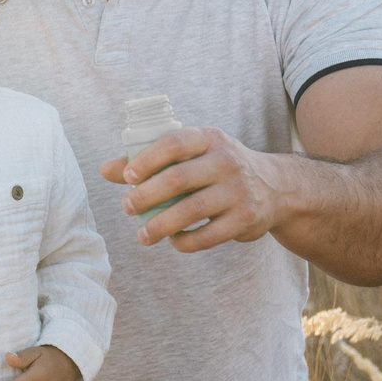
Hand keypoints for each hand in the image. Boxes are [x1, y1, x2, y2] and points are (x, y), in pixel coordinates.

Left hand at [101, 126, 285, 251]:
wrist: (275, 187)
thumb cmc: (217, 168)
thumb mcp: (192, 154)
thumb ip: (149, 160)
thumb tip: (105, 170)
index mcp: (209, 139)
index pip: (175, 143)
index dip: (148, 159)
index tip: (127, 177)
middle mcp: (226, 161)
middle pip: (179, 179)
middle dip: (147, 196)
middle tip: (127, 208)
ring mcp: (238, 190)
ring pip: (192, 210)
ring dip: (161, 225)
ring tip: (143, 235)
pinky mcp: (245, 218)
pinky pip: (209, 235)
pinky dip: (186, 241)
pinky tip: (173, 241)